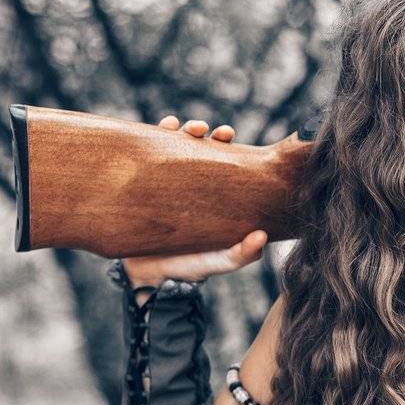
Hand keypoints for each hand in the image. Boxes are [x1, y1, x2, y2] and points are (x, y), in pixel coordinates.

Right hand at [121, 115, 267, 288]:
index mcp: (213, 194)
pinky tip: (162, 127)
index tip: (230, 137)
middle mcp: (191, 183)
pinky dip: (152, 135)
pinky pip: (145, 154)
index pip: (226, 163)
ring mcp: (165, 181)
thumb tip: (262, 236)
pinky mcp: (141, 183)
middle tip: (218, 133)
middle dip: (210, 134)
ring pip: (174, 145)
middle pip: (203, 148)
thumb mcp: (220, 261)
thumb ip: (242, 254)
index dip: (230, 146)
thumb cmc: (189, 267)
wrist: (148, 277)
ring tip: (187, 127)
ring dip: (182, 129)